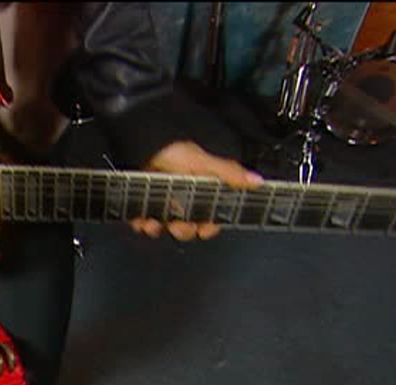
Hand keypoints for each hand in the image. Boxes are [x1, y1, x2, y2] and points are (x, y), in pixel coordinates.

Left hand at [130, 141, 264, 240]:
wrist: (138, 145)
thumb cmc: (171, 149)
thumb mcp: (202, 160)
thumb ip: (228, 173)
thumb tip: (257, 180)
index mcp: (201, 191)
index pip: (211, 218)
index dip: (208, 226)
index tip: (204, 227)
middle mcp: (183, 200)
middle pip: (188, 228)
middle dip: (183, 229)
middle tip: (178, 223)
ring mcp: (162, 204)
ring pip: (165, 228)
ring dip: (159, 228)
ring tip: (154, 220)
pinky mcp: (142, 207)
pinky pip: (143, 223)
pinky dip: (141, 223)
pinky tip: (140, 218)